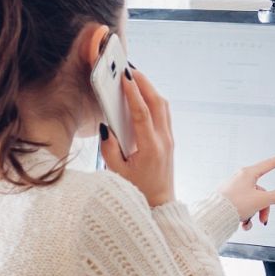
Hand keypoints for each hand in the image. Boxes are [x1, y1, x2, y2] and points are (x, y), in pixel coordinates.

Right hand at [100, 69, 174, 207]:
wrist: (160, 205)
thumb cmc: (137, 190)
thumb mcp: (116, 172)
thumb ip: (109, 148)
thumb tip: (105, 127)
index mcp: (150, 147)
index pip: (142, 113)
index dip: (133, 92)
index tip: (125, 77)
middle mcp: (163, 141)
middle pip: (158, 103)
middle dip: (145, 83)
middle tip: (130, 70)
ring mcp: (169, 139)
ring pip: (163, 106)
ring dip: (151, 89)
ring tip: (136, 78)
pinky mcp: (169, 140)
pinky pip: (164, 114)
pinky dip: (154, 100)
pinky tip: (143, 95)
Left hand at [219, 150, 274, 229]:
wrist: (214, 216)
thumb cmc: (234, 204)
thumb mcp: (260, 200)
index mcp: (248, 174)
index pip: (269, 164)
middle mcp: (241, 179)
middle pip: (262, 192)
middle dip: (264, 208)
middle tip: (264, 220)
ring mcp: (234, 189)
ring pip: (253, 201)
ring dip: (255, 214)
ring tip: (248, 223)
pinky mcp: (229, 199)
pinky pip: (243, 206)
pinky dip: (246, 216)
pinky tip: (242, 224)